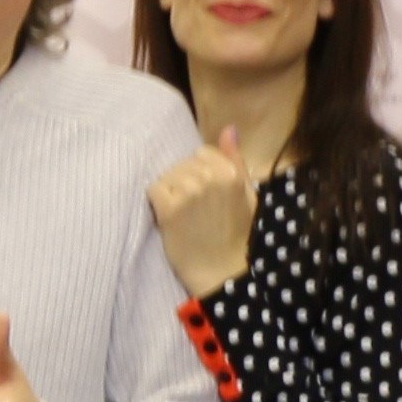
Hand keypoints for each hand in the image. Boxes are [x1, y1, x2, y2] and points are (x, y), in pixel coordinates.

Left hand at [146, 123, 256, 299]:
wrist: (223, 272)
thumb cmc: (238, 235)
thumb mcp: (247, 195)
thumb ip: (236, 160)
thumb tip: (229, 128)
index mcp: (231, 173)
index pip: (204, 153)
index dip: (202, 173)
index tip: (206, 195)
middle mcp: (210, 177)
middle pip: (184, 164)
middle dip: (185, 181)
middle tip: (194, 208)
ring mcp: (188, 192)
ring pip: (168, 175)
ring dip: (171, 191)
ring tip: (184, 213)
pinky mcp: (169, 208)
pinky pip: (154, 189)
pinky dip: (158, 201)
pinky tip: (169, 216)